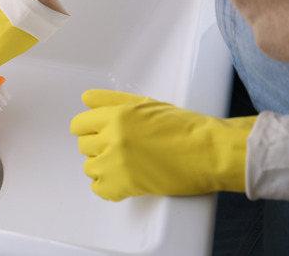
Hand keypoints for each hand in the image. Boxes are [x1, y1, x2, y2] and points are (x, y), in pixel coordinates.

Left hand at [70, 90, 256, 200]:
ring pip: (90, 168)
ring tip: (125, 164)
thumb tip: (86, 99)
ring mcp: (117, 163)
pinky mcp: (126, 185)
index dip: (88, 129)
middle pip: (84, 147)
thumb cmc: (184, 127)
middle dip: (98, 147)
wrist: (209, 151)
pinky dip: (109, 187)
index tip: (97, 134)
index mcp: (116, 116)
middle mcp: (112, 138)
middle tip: (120, 149)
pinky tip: (123, 181)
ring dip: (103, 167)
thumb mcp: (146, 104)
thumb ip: (111, 100)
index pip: (79, 125)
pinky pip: (100, 189)